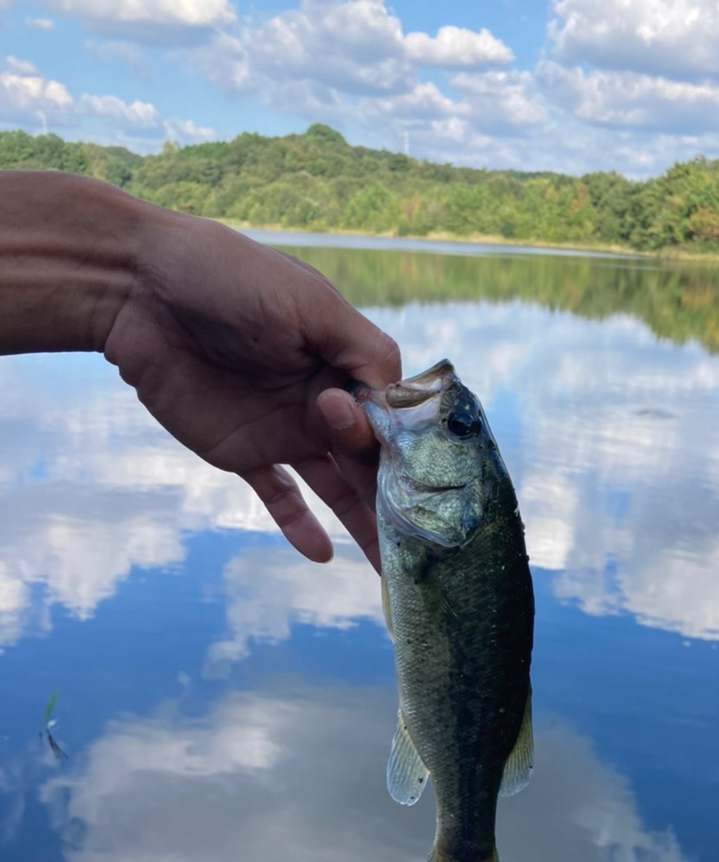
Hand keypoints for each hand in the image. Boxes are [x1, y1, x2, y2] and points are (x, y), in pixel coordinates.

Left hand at [103, 211, 398, 568]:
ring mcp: (284, 430)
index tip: (413, 477)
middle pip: (370, 460)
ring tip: (389, 567)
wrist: (139, 290)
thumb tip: (400, 400)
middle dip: (395, 499)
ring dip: (362, 523)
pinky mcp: (243, 452)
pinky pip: (278, 496)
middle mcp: (322, 401)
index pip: (388, 417)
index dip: (403, 448)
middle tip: (420, 542)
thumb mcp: (309, 303)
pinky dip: (298, 524)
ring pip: (335, 487)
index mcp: (344, 363)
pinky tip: (320, 554)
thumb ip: (361, 349)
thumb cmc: (229, 278)